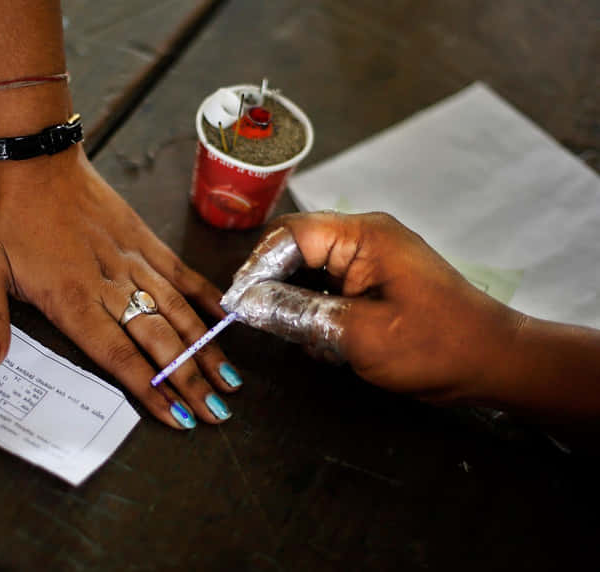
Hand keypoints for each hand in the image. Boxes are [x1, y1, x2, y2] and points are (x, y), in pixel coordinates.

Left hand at [0, 145, 241, 428]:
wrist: (29, 153)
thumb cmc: (0, 211)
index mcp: (71, 298)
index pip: (119, 356)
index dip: (151, 390)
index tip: (179, 417)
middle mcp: (110, 284)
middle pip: (159, 341)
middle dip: (189, 381)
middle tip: (218, 413)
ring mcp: (131, 260)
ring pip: (177, 311)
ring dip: (205, 348)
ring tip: (230, 379)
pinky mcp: (141, 238)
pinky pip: (178, 272)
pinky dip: (204, 295)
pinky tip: (224, 317)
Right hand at [220, 211, 523, 404]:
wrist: (495, 363)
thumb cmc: (437, 346)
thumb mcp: (357, 335)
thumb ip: (297, 314)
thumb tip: (246, 304)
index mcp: (363, 236)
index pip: (290, 234)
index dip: (258, 266)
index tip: (238, 303)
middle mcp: (363, 238)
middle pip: (295, 249)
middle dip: (275, 287)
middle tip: (263, 323)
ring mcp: (369, 260)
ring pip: (307, 272)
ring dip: (297, 305)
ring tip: (306, 339)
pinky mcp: (373, 282)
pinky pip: (326, 289)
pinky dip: (317, 314)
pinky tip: (326, 343)